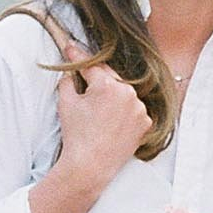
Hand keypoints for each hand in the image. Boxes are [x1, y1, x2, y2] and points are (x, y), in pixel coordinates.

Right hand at [30, 55, 153, 212]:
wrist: (90, 167)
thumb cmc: (76, 135)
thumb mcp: (66, 103)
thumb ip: (68, 81)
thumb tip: (69, 71)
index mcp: (108, 85)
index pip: (91, 65)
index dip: (78, 55)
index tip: (70, 46)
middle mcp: (128, 93)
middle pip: (110, 78)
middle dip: (97, 77)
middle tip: (84, 76)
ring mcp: (140, 108)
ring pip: (124, 94)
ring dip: (113, 95)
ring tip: (99, 108)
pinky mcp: (146, 123)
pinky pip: (133, 110)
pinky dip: (125, 111)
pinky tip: (112, 119)